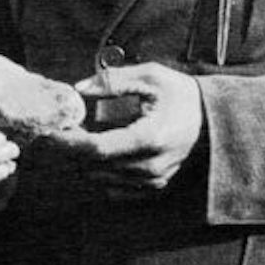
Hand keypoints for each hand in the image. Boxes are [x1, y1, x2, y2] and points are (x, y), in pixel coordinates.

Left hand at [69, 63, 206, 194]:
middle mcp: (150, 166)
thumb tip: (80, 88)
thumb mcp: (151, 76)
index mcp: (149, 138)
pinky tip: (97, 154)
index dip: (68, 142)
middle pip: (93, 167)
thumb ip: (113, 81)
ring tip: (77, 138)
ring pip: (100, 180)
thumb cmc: (183, 94)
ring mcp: (152, 180)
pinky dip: (99, 172)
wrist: (215, 118)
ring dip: (83, 162)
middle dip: (71, 151)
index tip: (50, 132)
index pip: (96, 149)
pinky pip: (114, 188)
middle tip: (59, 130)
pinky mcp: (153, 186)